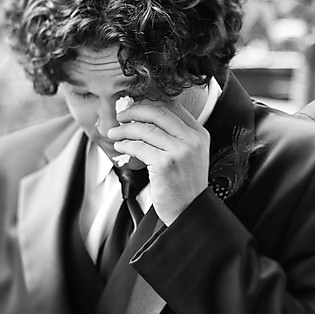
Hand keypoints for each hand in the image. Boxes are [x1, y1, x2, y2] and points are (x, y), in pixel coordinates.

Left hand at [107, 99, 209, 224]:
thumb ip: (175, 136)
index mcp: (199, 134)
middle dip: (135, 110)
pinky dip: (126, 145)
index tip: (136, 106)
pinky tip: (120, 147)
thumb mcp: (190, 155)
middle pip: (158, 112)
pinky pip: (139, 147)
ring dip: (125, 129)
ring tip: (115, 133)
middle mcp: (192, 139)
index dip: (150, 103)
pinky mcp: (165, 164)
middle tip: (122, 115)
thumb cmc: (186, 185)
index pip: (172, 107)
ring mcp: (180, 151)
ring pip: (145, 129)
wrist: (190, 210)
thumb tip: (146, 120)